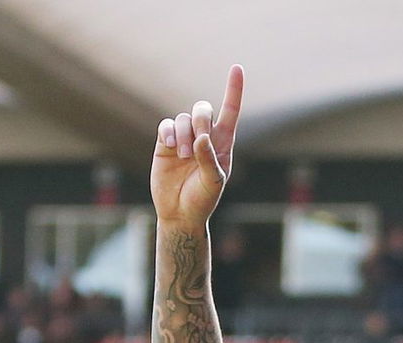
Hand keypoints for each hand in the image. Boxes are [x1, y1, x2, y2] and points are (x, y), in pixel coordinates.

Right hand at [152, 65, 242, 228]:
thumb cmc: (202, 200)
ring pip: (183, 118)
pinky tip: (169, 146)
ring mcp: (184, 138)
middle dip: (201, 120)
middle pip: (203, 109)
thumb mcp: (213, 183)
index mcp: (222, 143)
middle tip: (198, 142)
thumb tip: (201, 137)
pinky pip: (166, 125)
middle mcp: (204, 137)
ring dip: (183, 135)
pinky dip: (168, 132)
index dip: (233, 90)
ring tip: (183, 156)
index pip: (230, 111)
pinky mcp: (165, 143)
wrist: (179, 213)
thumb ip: (210, 160)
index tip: (237, 68)